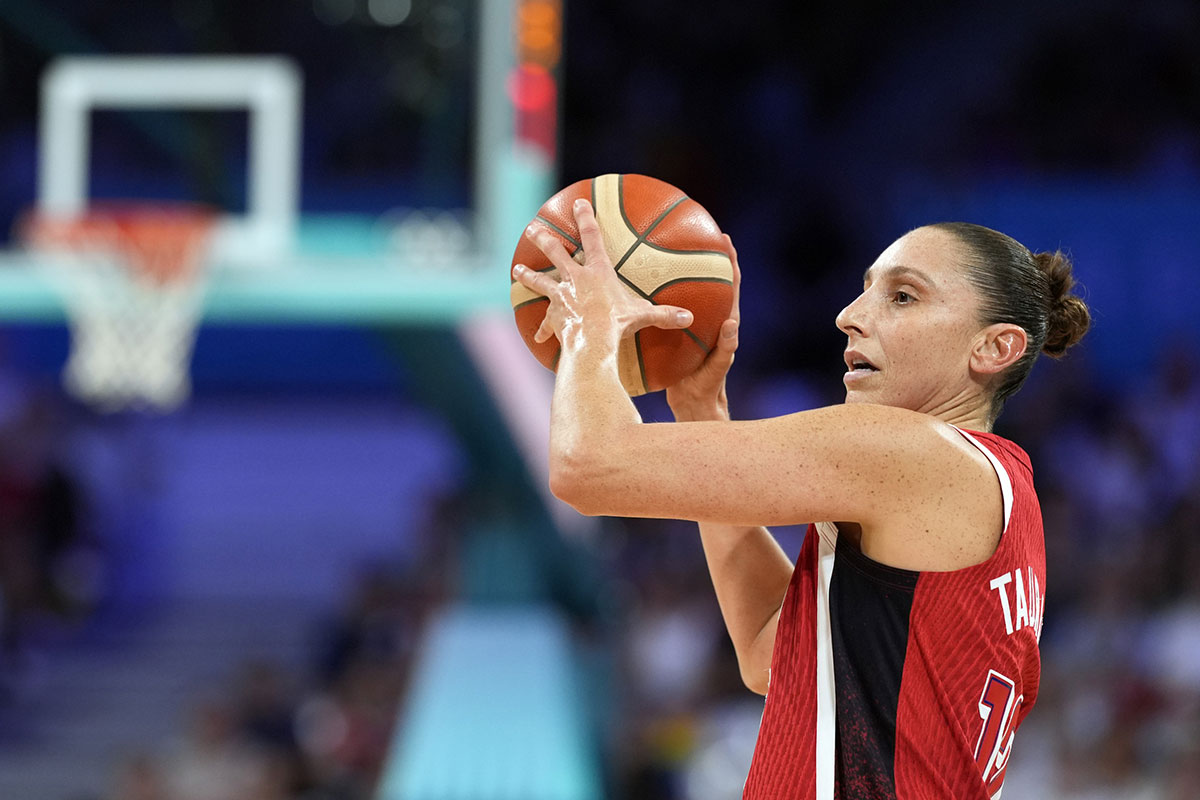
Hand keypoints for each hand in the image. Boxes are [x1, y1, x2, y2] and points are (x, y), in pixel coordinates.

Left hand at [511, 199, 694, 346]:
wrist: (592, 342)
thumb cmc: (618, 324)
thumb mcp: (643, 316)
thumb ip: (665, 315)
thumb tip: (689, 318)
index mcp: (597, 272)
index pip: (591, 237)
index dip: (585, 218)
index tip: (579, 203)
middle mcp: (575, 279)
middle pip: (555, 251)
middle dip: (544, 238)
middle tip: (532, 228)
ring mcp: (560, 296)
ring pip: (540, 281)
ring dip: (528, 275)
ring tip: (516, 270)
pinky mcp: (553, 316)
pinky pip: (546, 321)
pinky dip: (543, 328)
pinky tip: (538, 335)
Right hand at [666, 235, 740, 421]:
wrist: (691, 402)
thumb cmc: (708, 386)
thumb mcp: (717, 366)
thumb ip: (726, 347)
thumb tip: (732, 323)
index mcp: (722, 322)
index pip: (730, 286)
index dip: (731, 262)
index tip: (725, 239)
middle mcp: (707, 318)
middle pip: (708, 280)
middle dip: (704, 256)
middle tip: (694, 231)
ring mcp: (689, 324)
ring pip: (684, 292)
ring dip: (676, 271)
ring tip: (662, 249)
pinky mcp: (674, 333)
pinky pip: (664, 309)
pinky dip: (655, 296)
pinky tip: (637, 286)